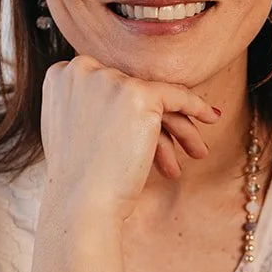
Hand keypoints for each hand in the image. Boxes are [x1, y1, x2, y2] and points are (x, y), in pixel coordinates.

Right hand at [40, 55, 220, 218]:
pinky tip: (211, 117)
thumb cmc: (77, 179)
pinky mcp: (137, 93)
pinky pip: (176, 95)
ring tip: (195, 151)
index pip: (107, 85)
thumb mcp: (70, 130)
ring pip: (155, 96)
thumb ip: (86, 105)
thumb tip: (113, 97)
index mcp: (59, 75)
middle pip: (132, 90)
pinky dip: (196, 107)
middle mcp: (82, 69)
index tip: (147, 125)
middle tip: (179, 146)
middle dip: (157, 121)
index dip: (128, 107)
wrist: (81, 202)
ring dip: (178, 124)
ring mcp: (110, 80)